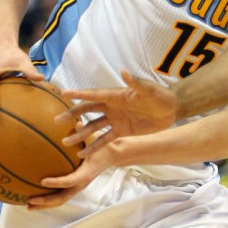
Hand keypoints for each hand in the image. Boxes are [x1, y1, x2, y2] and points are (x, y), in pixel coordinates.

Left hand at [28, 138, 113, 209]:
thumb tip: (76, 122)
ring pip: (60, 200)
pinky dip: (49, 198)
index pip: (69, 181)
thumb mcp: (95, 138)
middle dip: (45, 201)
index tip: (42, 181)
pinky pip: (61, 195)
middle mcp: (82, 183)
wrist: (114, 155)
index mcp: (86, 173)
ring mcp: (78, 186)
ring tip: (28, 204)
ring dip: (45, 203)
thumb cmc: (103, 146)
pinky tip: (36, 196)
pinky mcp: (76, 186)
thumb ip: (85, 132)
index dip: (56, 182)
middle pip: (62, 198)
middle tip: (29, 201)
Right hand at [56, 70, 177, 157]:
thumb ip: (136, 84)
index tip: (62, 93)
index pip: (94, 95)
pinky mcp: (121, 131)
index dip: (79, 94)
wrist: (171, 111)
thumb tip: (124, 72)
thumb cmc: (161, 96)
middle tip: (56, 121)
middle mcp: (112, 107)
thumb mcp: (149, 90)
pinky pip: (105, 140)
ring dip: (80, 134)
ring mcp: (115, 120)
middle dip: (73, 115)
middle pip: (88, 111)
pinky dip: (94, 146)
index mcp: (116, 95)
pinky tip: (82, 154)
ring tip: (66, 142)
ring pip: (93, 127)